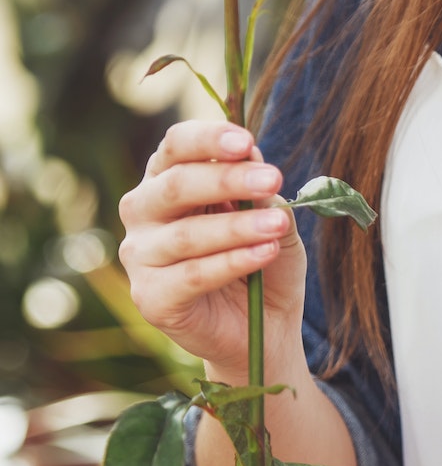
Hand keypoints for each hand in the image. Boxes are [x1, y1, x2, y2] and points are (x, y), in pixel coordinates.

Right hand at [118, 120, 306, 379]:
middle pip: (176, 185)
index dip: (208, 138)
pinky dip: (232, 262)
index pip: (176, 146)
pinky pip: (191, 276)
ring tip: (278, 226)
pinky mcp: (150, 298)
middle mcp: (144, 212)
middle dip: (228, 179)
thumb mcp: (273, 218)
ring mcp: (140, 256)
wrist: (265, 327)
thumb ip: (261, 192)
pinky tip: (265, 254)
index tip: (248, 142)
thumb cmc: (262, 258)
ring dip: (238, 227)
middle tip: (274, 179)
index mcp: (167, 179)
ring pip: (186, 234)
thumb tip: (252, 156)